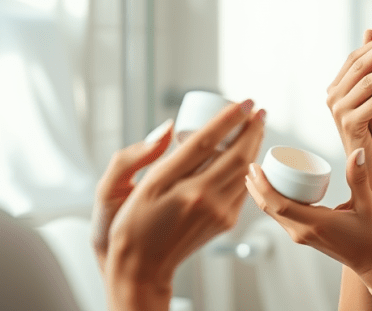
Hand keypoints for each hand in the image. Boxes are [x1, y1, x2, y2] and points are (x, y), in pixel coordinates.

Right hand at [105, 100, 265, 309]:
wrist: (141, 270)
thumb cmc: (125, 226)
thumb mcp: (113, 188)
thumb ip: (135, 154)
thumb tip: (167, 127)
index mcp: (169, 184)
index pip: (206, 142)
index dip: (229, 118)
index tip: (243, 102)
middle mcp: (198, 197)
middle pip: (236, 154)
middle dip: (252, 127)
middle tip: (258, 108)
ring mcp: (215, 211)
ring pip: (245, 170)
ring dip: (255, 144)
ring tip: (258, 124)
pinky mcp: (224, 221)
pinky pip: (243, 186)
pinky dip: (250, 165)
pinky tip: (249, 152)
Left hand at [246, 147, 371, 277]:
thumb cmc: (371, 234)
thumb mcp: (367, 204)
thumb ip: (359, 178)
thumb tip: (357, 153)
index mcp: (315, 223)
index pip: (279, 204)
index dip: (263, 186)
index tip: (255, 168)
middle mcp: (303, 231)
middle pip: (270, 208)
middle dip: (256, 187)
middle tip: (251, 166)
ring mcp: (301, 236)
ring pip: (273, 214)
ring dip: (261, 195)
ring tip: (255, 176)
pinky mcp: (303, 236)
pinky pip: (281, 217)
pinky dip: (272, 202)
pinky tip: (271, 190)